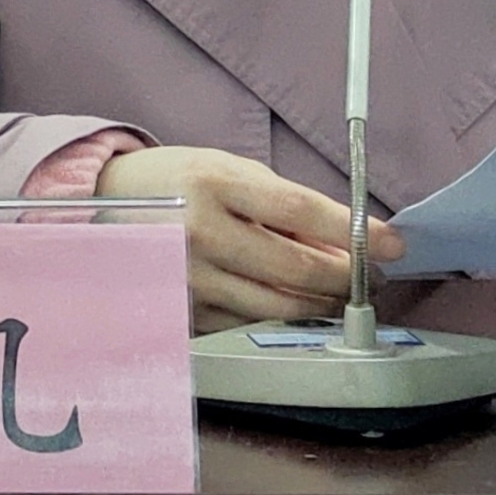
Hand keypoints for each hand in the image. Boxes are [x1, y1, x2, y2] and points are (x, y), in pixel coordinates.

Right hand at [98, 144, 406, 331]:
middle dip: (347, 275)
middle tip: (373, 274)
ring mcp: (189, 279)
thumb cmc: (178, 182)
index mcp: (213, 184)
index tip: (392, 243)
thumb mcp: (230, 171)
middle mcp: (199, 233)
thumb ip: (285, 205)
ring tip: (344, 291)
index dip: (353, 230)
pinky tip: (300, 305)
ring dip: (323, 302)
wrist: (102, 205)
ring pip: (278, 305)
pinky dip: (283, 317)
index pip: (299, 211)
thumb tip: (346, 240)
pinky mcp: (184, 311)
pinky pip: (249, 323)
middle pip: (295, 268)